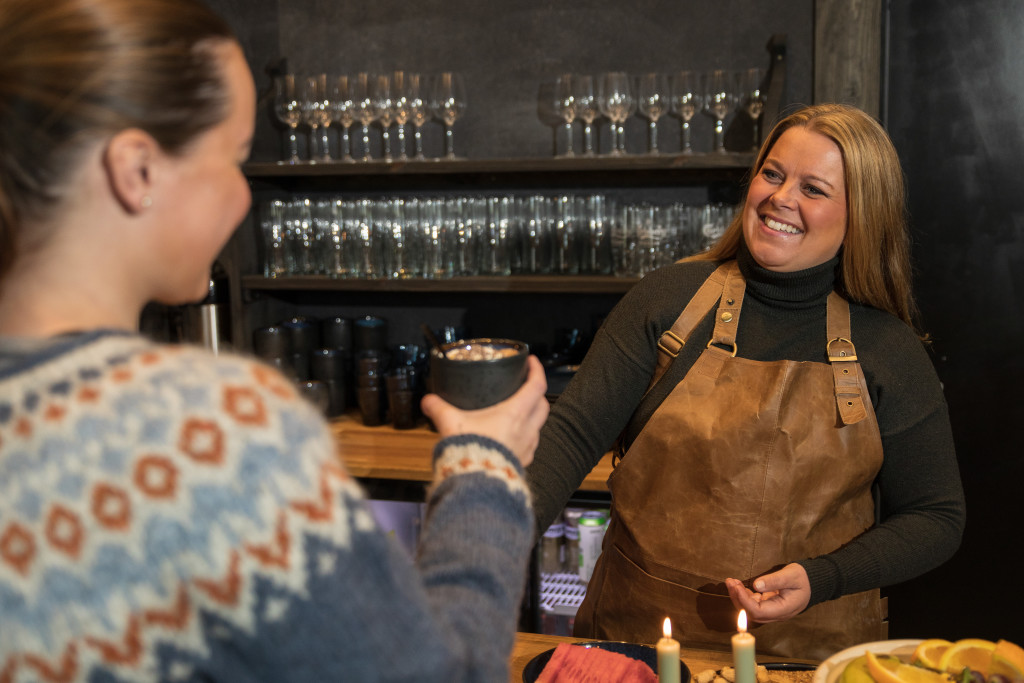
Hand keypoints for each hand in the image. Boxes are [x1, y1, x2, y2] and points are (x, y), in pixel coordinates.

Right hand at [421, 355, 549, 467]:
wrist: (476, 484)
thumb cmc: (470, 451)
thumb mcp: (451, 423)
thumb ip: (438, 409)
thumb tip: (428, 400)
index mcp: (515, 413)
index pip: (536, 385)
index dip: (536, 370)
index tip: (532, 362)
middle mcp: (527, 430)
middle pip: (543, 405)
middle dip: (537, 393)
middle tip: (525, 386)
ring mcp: (527, 448)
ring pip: (538, 426)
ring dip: (532, 417)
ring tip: (517, 412)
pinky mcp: (522, 463)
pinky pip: (530, 446)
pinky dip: (525, 437)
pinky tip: (510, 438)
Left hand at [725, 563, 810, 623]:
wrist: (812, 583)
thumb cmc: (803, 578)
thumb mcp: (791, 575)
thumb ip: (774, 581)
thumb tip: (756, 585)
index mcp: (783, 609)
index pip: (759, 611)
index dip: (745, 601)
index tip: (736, 587)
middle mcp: (776, 614)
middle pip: (752, 613)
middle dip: (738, 599)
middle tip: (730, 582)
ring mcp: (772, 611)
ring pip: (751, 610)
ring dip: (739, 597)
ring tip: (732, 581)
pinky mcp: (769, 606)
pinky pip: (753, 605)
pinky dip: (744, 596)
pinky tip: (739, 585)